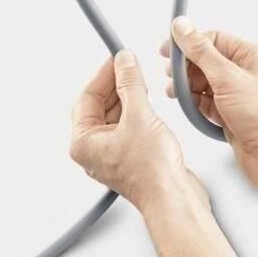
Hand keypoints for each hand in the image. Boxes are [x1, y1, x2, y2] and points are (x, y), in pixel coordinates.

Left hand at [70, 49, 197, 211]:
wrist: (174, 198)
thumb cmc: (152, 172)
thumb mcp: (139, 115)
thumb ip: (130, 84)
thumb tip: (124, 62)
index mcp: (83, 143)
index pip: (87, 97)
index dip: (103, 74)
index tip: (117, 57)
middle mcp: (94, 151)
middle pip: (99, 106)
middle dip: (115, 85)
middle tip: (129, 66)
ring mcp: (112, 156)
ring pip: (114, 116)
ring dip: (127, 98)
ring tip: (141, 83)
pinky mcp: (130, 158)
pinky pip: (127, 127)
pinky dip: (136, 113)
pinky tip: (147, 104)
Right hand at [159, 18, 257, 186]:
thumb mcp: (227, 77)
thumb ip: (201, 52)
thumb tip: (183, 28)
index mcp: (251, 57)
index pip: (214, 40)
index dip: (189, 43)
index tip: (168, 49)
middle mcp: (246, 74)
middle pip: (207, 61)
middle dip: (186, 67)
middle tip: (171, 74)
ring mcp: (238, 95)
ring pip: (205, 83)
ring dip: (188, 87)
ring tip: (175, 92)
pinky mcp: (231, 114)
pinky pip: (207, 103)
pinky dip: (195, 103)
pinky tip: (187, 105)